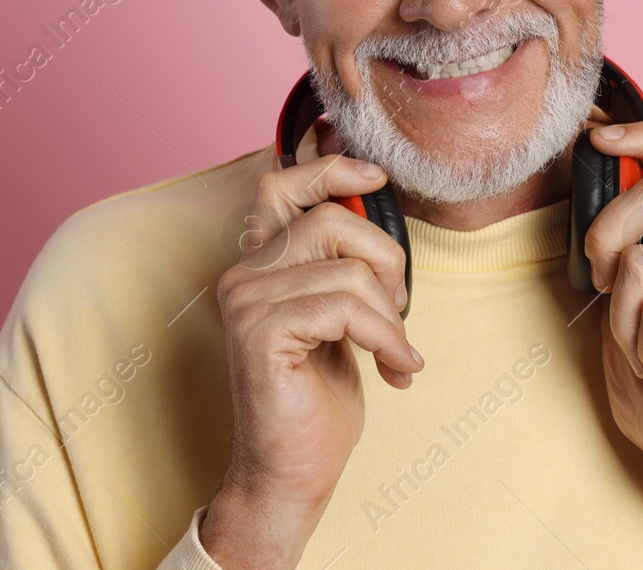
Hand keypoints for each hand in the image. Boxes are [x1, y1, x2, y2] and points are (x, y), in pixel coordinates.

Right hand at [201, 153, 421, 569]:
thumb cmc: (317, 400)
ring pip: (347, 270)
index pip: (282, 186)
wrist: (292, 473)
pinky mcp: (259, 333)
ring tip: (396, 352)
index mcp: (261, 264)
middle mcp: (244, 274)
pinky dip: (384, 338)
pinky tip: (395, 370)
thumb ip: (343, 267)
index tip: (374, 177)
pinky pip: (344, 308)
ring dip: (389, 316)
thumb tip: (375, 208)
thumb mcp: (340, 319)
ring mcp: (246, 302)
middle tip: (398, 310)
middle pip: (332, 221)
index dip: (329, 169)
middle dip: (386, 261)